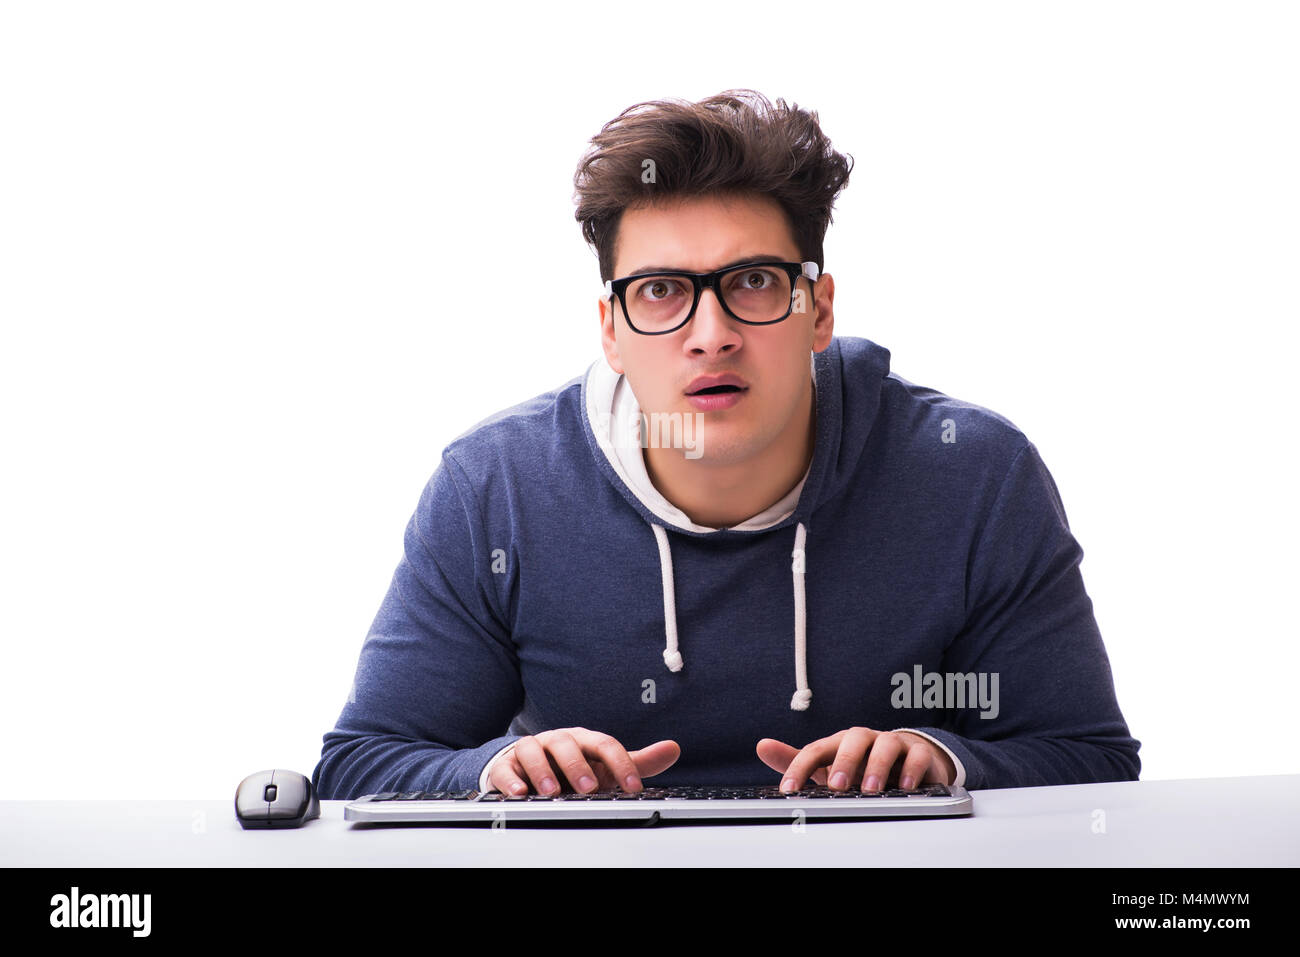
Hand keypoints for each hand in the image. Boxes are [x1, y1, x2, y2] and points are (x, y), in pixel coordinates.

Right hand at [488, 727, 680, 795]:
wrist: (528, 768)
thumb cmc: (571, 767)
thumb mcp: (603, 766)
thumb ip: (635, 761)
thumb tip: (673, 748)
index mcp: (583, 739)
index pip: (604, 744)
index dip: (620, 763)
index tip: (633, 786)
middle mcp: (557, 740)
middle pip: (567, 744)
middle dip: (578, 765)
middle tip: (589, 788)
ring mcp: (531, 750)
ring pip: (533, 750)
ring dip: (543, 771)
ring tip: (552, 792)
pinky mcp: (507, 765)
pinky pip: (506, 769)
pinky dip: (511, 780)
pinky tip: (521, 793)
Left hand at [757, 728, 954, 792]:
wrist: (907, 757)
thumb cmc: (862, 762)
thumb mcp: (828, 764)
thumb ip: (797, 760)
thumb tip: (762, 746)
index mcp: (840, 742)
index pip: (817, 749)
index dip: (800, 767)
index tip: (789, 789)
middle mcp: (866, 739)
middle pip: (853, 740)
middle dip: (844, 762)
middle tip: (836, 786)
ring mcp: (893, 743)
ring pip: (886, 745)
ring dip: (877, 766)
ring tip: (870, 789)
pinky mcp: (919, 754)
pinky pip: (917, 756)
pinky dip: (911, 770)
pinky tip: (904, 787)